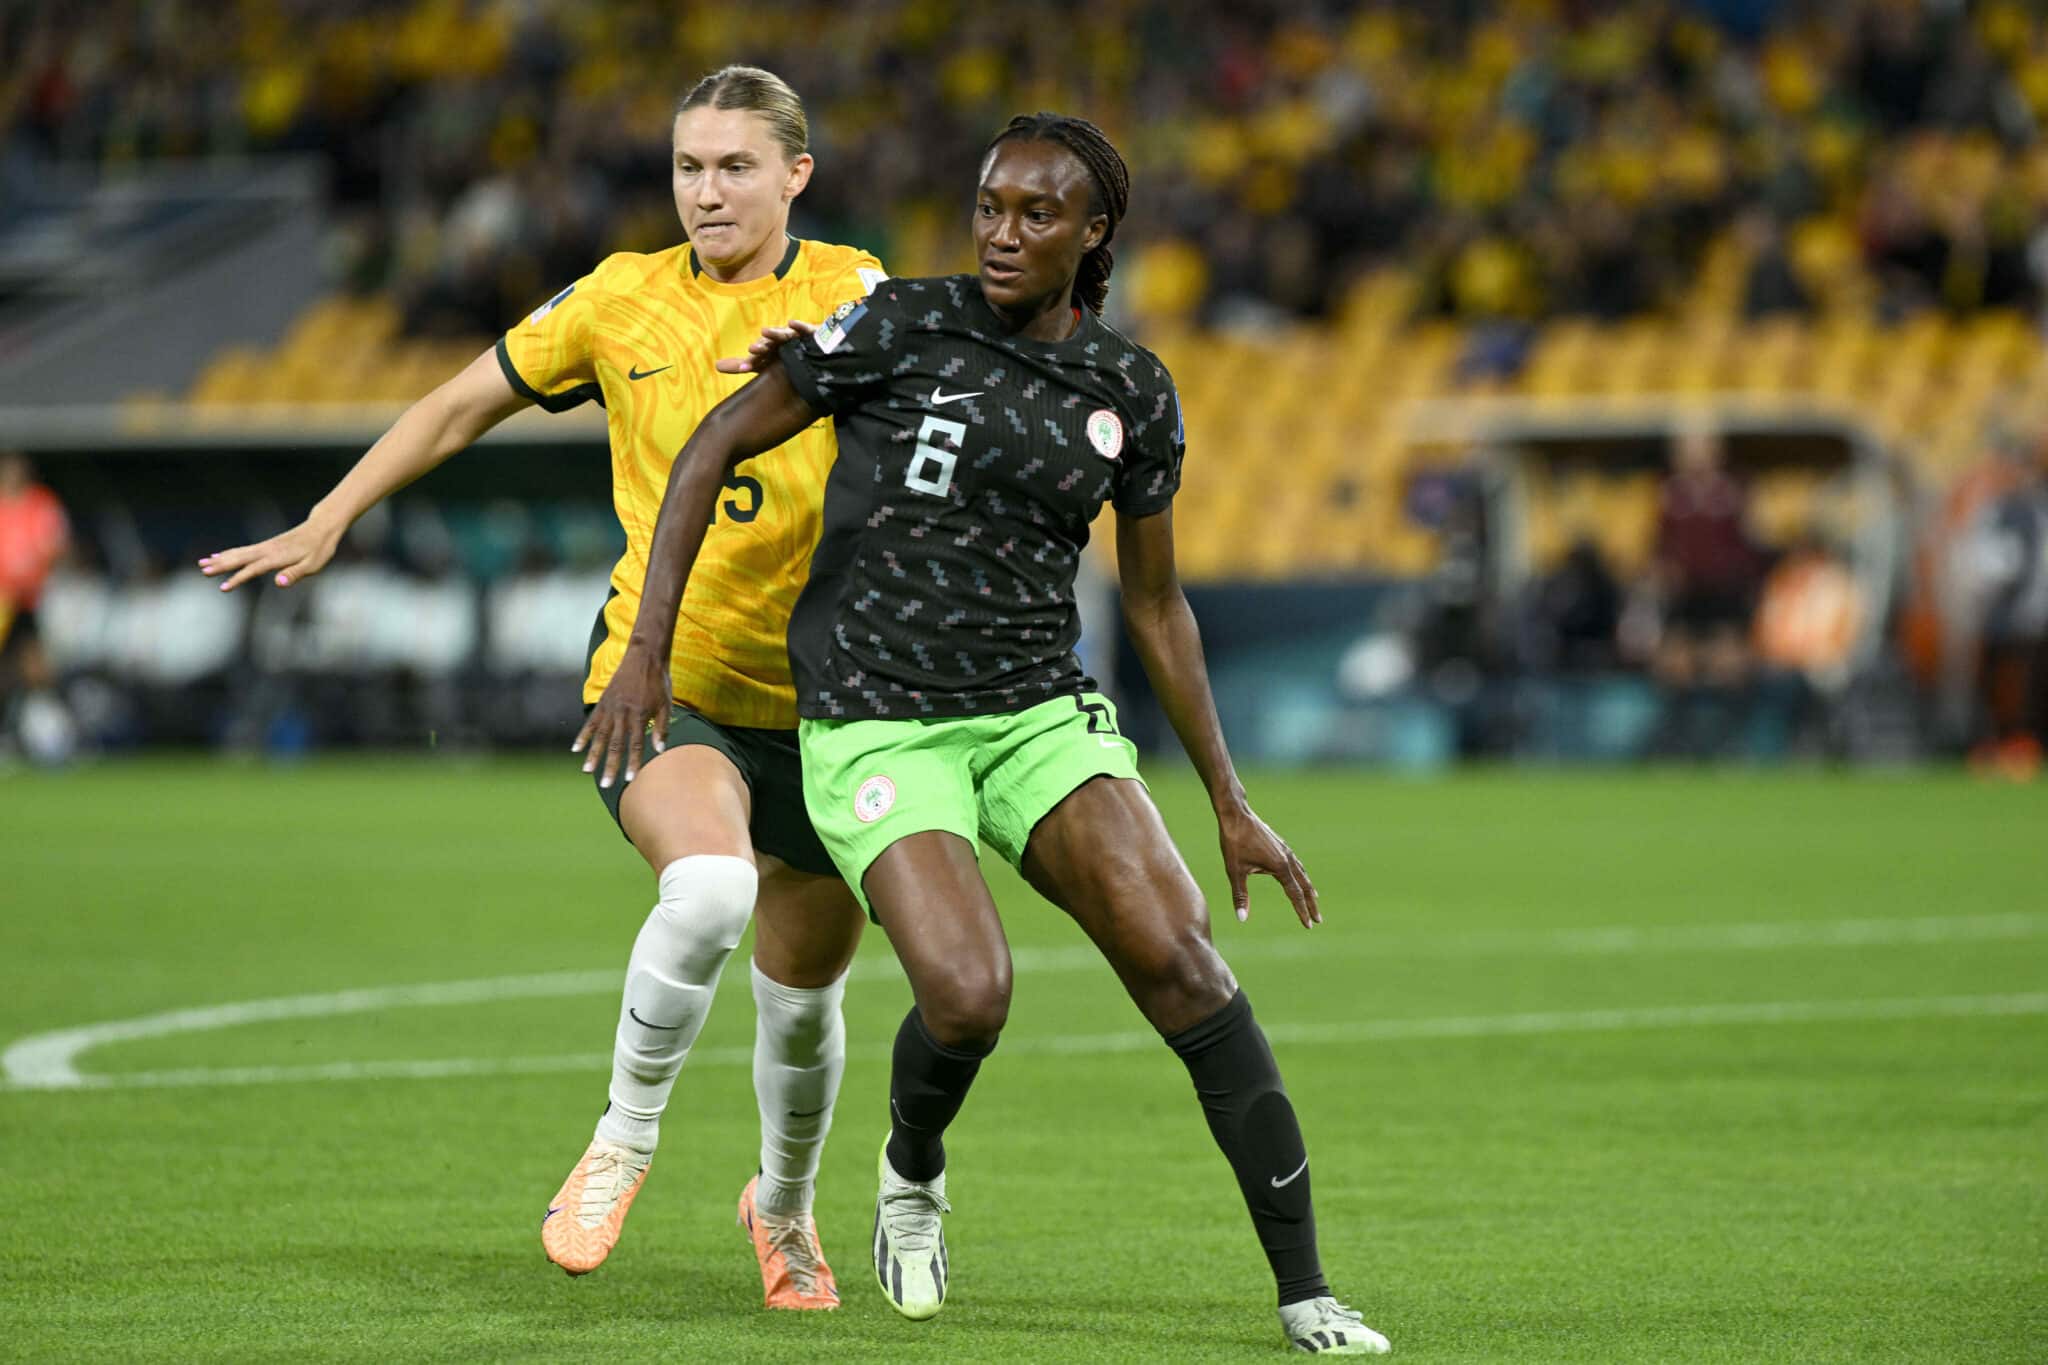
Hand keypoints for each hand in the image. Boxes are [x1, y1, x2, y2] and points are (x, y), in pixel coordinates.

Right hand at [198, 518, 342, 590]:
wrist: (321, 528)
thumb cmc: (319, 550)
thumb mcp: (313, 565)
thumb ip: (294, 574)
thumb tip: (278, 583)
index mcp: (276, 558)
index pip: (252, 570)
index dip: (237, 579)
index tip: (223, 588)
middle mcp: (267, 550)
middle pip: (239, 558)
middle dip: (221, 565)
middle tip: (202, 571)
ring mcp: (265, 546)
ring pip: (238, 553)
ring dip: (220, 558)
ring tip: (202, 563)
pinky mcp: (266, 545)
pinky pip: (243, 550)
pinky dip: (229, 553)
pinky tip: (219, 555)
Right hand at [571, 645, 670, 787]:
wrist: (644, 657)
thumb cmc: (658, 682)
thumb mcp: (666, 704)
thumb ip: (663, 728)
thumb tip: (660, 750)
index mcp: (640, 715)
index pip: (636, 744)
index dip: (633, 763)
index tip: (629, 780)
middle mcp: (623, 713)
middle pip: (616, 744)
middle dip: (610, 765)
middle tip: (606, 784)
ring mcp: (610, 708)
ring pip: (600, 736)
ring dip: (593, 755)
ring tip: (587, 771)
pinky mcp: (603, 702)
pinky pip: (591, 722)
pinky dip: (583, 736)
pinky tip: (576, 749)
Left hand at [713, 318, 815, 374]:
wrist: (813, 353)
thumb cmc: (784, 356)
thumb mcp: (762, 362)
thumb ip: (742, 365)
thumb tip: (716, 366)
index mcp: (770, 348)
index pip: (760, 354)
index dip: (753, 360)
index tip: (744, 368)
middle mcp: (781, 341)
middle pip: (771, 343)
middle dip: (762, 346)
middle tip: (752, 349)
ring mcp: (796, 337)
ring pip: (785, 335)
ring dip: (775, 333)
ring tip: (764, 332)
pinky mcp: (811, 334)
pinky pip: (805, 329)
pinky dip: (799, 325)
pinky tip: (792, 322)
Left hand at [1217, 800, 1319, 928]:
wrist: (1236, 814)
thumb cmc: (1234, 841)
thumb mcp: (1235, 871)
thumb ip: (1240, 895)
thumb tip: (1242, 918)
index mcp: (1280, 867)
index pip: (1295, 894)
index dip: (1302, 911)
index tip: (1309, 925)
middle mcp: (1287, 858)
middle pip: (1305, 885)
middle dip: (1311, 903)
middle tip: (1318, 919)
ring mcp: (1285, 850)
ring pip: (1302, 873)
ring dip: (1308, 888)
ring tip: (1314, 899)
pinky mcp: (1280, 844)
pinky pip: (1296, 863)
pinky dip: (1301, 874)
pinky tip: (1298, 876)